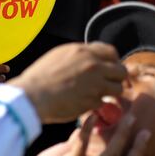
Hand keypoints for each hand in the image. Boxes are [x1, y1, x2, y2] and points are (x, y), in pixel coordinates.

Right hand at [9, 42, 125, 123]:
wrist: (33, 95)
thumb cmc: (40, 76)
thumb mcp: (59, 55)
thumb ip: (79, 55)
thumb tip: (91, 57)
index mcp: (83, 51)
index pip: (111, 52)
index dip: (113, 61)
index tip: (109, 68)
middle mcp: (93, 66)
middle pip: (121, 71)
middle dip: (116, 78)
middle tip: (108, 83)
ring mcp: (95, 84)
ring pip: (118, 88)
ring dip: (109, 92)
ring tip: (97, 94)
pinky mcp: (92, 101)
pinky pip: (103, 102)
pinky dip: (95, 104)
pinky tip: (83, 102)